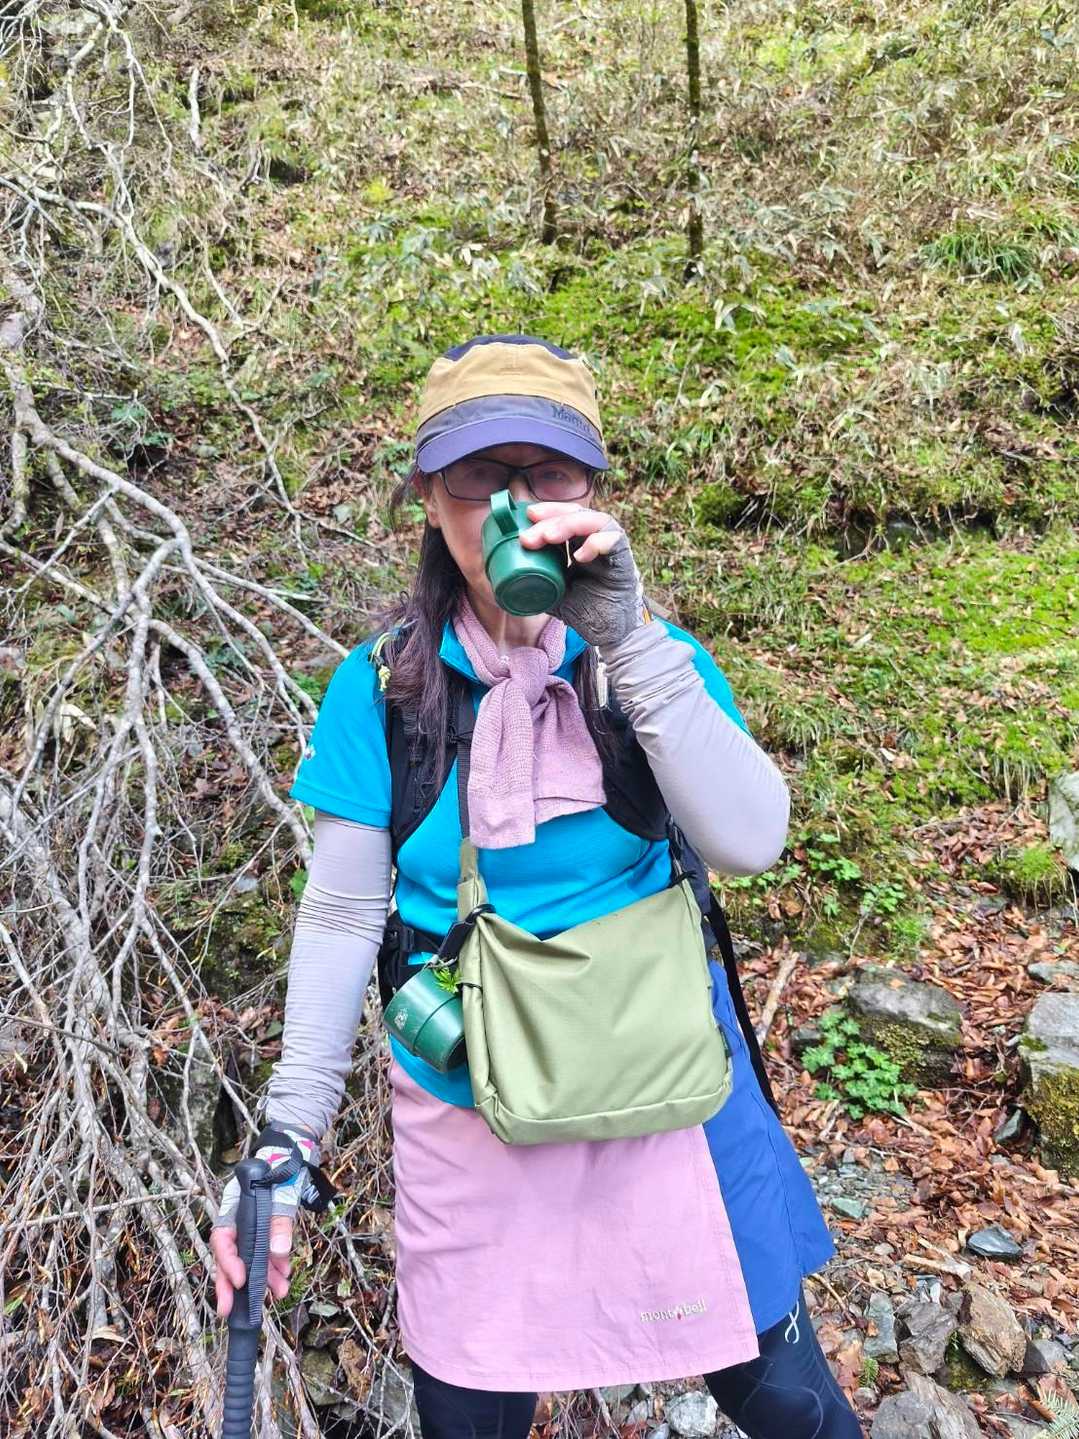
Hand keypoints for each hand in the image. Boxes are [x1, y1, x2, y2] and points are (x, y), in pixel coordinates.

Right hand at [210, 1125, 318, 1318]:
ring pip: (249, 1260)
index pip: (222, 1240)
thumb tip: (277, 1253)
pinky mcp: (264, 1232)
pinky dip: (273, 1266)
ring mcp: (250, 1228)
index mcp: (233, 1208)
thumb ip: (280, 1222)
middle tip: (232, 1312)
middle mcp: (237, 1221)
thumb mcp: (284, 1193)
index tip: (241, 1280)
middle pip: (228, 1257)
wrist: (293, 1154)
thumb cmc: (283, 1168)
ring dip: (262, 1278)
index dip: (228, 1262)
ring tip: (278, 1293)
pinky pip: (264, 1254)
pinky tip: (284, 1275)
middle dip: (231, 1286)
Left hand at [521, 501, 648, 647]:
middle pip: (577, 513)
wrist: (610, 635)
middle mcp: (598, 541)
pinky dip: (597, 543)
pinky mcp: (625, 562)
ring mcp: (613, 549)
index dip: (548, 512)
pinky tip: (579, 556)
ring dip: (569, 524)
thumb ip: (536, 585)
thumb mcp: (554, 596)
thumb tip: (501, 584)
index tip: (526, 516)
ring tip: (548, 536)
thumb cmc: (587, 612)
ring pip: (595, 520)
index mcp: (581, 544)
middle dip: (552, 517)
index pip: (566, 516)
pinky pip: (614, 541)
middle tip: (530, 530)